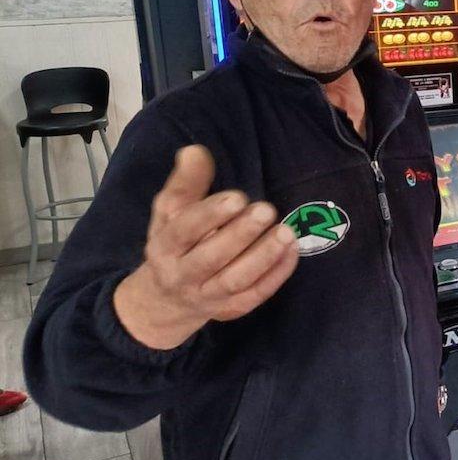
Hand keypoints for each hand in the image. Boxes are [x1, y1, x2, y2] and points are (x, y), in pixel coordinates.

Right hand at [114, 146, 299, 349]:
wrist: (164, 300)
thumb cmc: (174, 243)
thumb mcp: (169, 212)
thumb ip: (185, 182)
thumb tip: (195, 151)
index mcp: (164, 245)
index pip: (184, 231)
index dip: (209, 215)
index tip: (237, 197)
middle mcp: (183, 274)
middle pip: (212, 258)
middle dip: (241, 235)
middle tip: (267, 210)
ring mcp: (208, 295)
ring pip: (236, 280)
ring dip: (263, 256)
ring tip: (286, 232)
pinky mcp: (231, 308)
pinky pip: (255, 295)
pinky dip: (275, 274)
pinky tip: (291, 251)